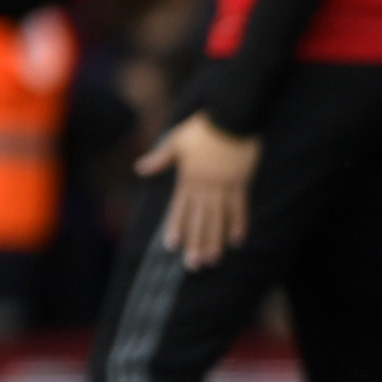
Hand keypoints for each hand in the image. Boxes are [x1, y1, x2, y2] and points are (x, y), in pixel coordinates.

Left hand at [139, 113, 261, 267]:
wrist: (231, 116)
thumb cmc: (203, 127)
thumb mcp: (176, 141)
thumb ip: (161, 158)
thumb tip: (139, 169)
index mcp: (188, 178)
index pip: (180, 208)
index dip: (176, 227)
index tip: (172, 246)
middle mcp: (205, 186)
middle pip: (199, 219)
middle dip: (195, 243)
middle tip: (193, 264)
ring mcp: (224, 186)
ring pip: (218, 219)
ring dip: (215, 240)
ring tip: (212, 259)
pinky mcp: (241, 183)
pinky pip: (239, 208)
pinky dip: (239, 223)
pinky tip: (236, 240)